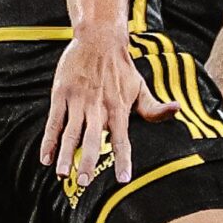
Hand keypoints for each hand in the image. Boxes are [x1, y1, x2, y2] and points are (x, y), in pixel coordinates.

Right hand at [41, 23, 177, 184]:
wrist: (99, 39)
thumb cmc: (122, 69)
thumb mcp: (140, 88)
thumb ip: (154, 108)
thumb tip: (177, 110)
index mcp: (118, 109)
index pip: (122, 140)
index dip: (123, 160)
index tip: (123, 179)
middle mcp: (98, 108)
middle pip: (92, 140)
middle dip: (87, 162)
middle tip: (83, 183)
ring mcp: (78, 101)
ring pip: (70, 133)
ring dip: (65, 155)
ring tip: (63, 174)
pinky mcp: (61, 95)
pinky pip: (54, 121)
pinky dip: (49, 141)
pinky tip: (45, 158)